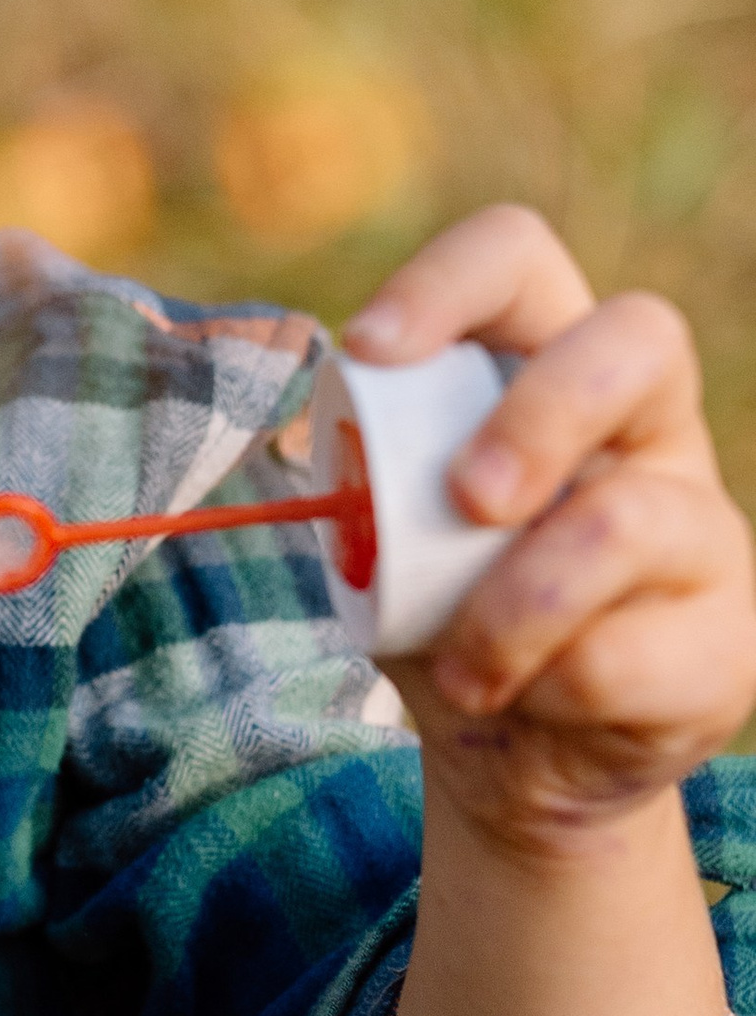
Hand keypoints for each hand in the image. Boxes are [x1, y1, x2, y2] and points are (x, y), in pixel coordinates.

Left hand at [346, 205, 755, 850]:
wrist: (522, 757)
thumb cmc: (445, 614)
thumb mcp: (381, 540)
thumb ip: (359, 483)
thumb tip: (302, 446)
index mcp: (548, 367)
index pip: (520, 258)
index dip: (449, 282)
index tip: (369, 351)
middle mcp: (647, 423)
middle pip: (638, 338)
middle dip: (539, 417)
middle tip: (467, 502)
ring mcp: (702, 527)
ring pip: (628, 520)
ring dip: (512, 608)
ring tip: (464, 671)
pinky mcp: (728, 639)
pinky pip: (628, 655)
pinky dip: (547, 690)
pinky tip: (528, 704)